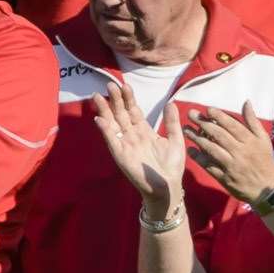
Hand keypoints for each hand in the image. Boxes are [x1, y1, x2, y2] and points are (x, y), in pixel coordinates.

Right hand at [92, 83, 185, 212]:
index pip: (133, 111)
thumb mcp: (175, 140)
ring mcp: (125, 145)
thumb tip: (171, 102)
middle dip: (115, 100)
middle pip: (120, 114)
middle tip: (110, 84)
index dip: (129, 98)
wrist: (168, 187)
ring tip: (98, 96)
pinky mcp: (121, 156)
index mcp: (144, 131)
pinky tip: (100, 119)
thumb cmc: (171, 167)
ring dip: (105, 111)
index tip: (125, 85)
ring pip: (113, 124)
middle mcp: (132, 136)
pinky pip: (112, 141)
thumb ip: (172, 122)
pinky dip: (105, 131)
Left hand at [182, 101, 273, 204]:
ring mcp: (231, 166)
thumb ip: (253, 121)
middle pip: (219, 135)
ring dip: (198, 139)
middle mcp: (240, 152)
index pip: (232, 126)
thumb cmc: (264, 161)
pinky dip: (199, 158)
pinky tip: (190, 150)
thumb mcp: (264, 140)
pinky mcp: (225, 178)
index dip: (219, 116)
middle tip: (191, 114)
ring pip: (212, 149)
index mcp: (250, 141)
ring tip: (186, 130)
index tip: (207, 109)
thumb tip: (246, 102)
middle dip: (203, 123)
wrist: (265, 190)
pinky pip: (210, 166)